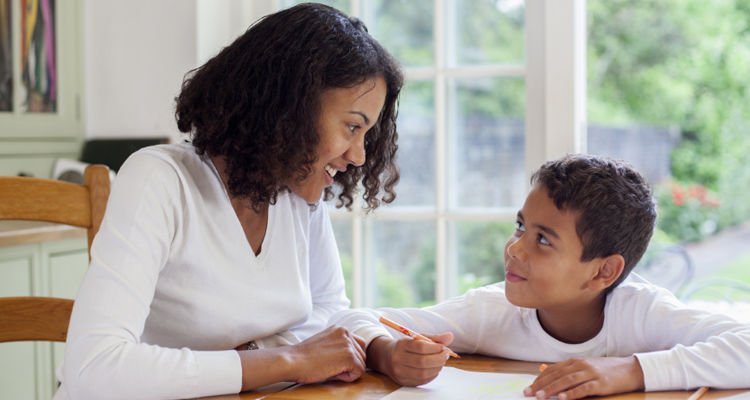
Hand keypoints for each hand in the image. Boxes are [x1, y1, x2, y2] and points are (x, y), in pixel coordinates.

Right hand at [287, 326, 366, 383]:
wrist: (292, 361)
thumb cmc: (304, 357)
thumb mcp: (325, 344)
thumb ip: (340, 346)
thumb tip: (356, 360)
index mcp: (340, 329)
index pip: (358, 345)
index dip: (349, 357)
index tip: (334, 361)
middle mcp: (346, 333)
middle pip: (362, 354)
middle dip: (350, 364)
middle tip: (331, 367)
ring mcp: (348, 344)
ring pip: (361, 364)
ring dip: (349, 370)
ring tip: (330, 368)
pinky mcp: (349, 356)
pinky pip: (359, 372)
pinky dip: (348, 377)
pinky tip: (333, 372)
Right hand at [367, 332, 453, 386]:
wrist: (386, 357)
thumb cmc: (406, 346)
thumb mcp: (416, 338)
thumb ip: (434, 338)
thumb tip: (450, 337)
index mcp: (401, 345)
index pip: (421, 347)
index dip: (435, 348)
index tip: (443, 347)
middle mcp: (398, 359)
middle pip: (422, 361)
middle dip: (438, 359)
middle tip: (445, 355)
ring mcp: (399, 372)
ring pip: (423, 373)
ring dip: (437, 368)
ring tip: (440, 362)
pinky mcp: (403, 381)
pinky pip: (422, 381)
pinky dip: (432, 375)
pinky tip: (434, 369)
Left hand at [524, 356, 644, 398]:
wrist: (630, 369)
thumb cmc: (605, 370)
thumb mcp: (583, 366)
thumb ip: (563, 368)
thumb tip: (541, 368)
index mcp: (575, 362)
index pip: (553, 370)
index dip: (539, 379)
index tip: (529, 388)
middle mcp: (581, 365)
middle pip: (557, 375)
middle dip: (541, 385)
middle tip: (529, 393)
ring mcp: (591, 373)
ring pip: (568, 381)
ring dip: (553, 389)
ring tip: (541, 397)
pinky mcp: (601, 383)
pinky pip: (584, 388)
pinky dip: (572, 393)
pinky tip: (563, 398)